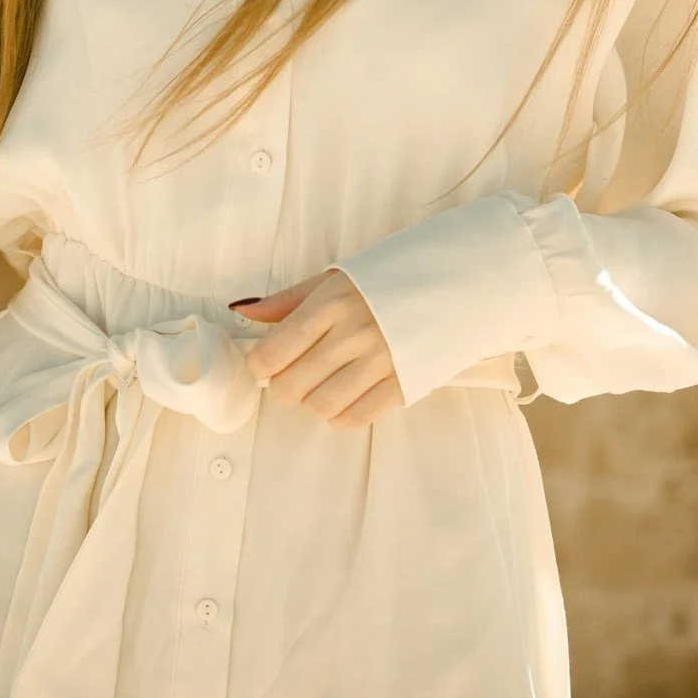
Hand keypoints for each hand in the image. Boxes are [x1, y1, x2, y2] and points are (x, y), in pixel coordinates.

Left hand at [230, 270, 403, 428]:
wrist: (452, 284)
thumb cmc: (386, 281)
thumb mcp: (335, 279)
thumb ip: (288, 300)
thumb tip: (245, 311)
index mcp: (332, 303)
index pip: (273, 352)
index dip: (259, 365)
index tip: (265, 363)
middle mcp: (354, 333)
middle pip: (291, 386)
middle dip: (283, 386)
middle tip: (293, 374)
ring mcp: (381, 361)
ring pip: (320, 406)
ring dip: (311, 401)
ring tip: (321, 384)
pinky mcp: (403, 383)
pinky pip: (355, 417)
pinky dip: (341, 413)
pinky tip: (345, 394)